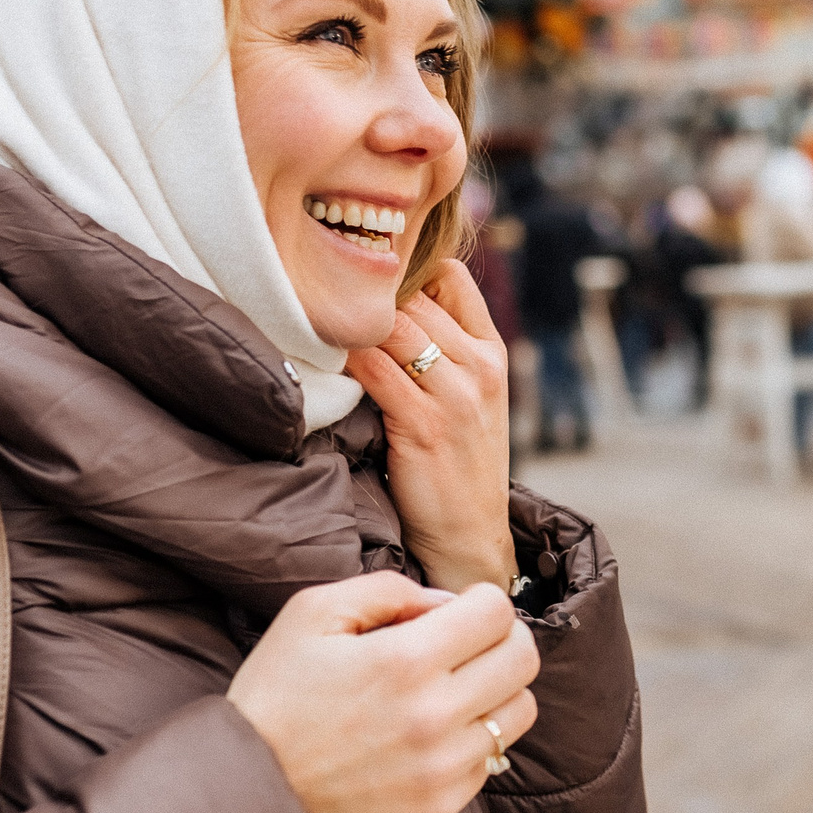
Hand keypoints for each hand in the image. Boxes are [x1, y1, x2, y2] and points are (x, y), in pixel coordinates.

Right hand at [227, 573, 537, 812]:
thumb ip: (387, 590)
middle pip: (523, 658)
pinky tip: (435, 733)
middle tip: (469, 644)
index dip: (479, 602)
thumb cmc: (275, 696)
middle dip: (502, 639)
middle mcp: (435, 714)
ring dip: (497, 690)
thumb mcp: (311, 615)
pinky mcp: (441, 804)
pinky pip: (493, 758)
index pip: (496, 611)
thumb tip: (446, 603)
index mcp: (404, 660)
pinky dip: (475, 738)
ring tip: (455, 689)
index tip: (458, 612)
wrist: (247, 790)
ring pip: (520, 710)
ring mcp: (443, 765)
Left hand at [347, 260, 514, 593]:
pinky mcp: (424, 425)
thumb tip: (379, 308)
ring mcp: (456, 397)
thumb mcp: (472, 399)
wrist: (469, 537)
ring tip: (319, 335)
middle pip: (413, 298)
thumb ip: (444, 352)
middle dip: (367, 302)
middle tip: (325, 307)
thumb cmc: (456, 467)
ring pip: (390, 327)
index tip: (372, 295)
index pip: (452, 277)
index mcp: (493, 353)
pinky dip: (344, 362)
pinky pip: (372, 369)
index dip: (408, 274)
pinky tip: (325, 370)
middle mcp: (481, 368)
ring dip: (350, 329)